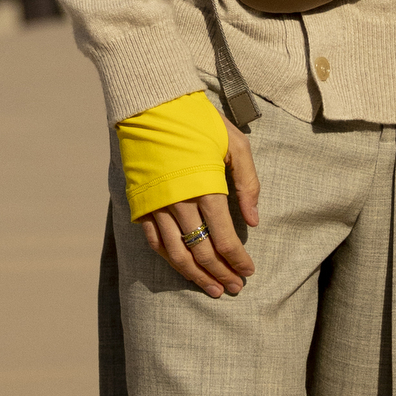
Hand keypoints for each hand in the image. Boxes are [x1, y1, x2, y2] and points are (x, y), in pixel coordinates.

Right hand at [138, 118, 260, 297]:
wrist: (152, 106)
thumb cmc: (199, 122)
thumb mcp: (235, 144)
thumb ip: (248, 184)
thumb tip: (254, 221)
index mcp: (205, 187)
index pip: (224, 238)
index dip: (237, 260)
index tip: (249, 272)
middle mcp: (179, 202)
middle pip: (202, 251)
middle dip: (220, 273)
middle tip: (235, 288)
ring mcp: (156, 205)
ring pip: (176, 253)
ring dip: (195, 275)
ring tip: (212, 289)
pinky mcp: (141, 205)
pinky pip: (155, 242)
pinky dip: (170, 259)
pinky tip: (184, 269)